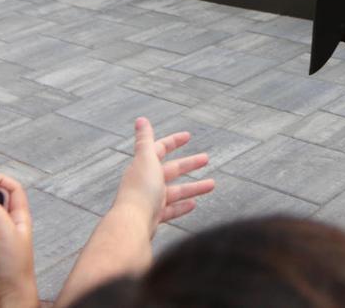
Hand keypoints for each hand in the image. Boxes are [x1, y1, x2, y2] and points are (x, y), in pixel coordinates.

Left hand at [111, 117, 214, 237]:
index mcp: (144, 166)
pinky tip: (194, 204)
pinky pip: (171, 210)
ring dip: (193, 187)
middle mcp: (146, 182)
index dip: (173, 141)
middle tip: (206, 158)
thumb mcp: (146, 160)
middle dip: (189, 164)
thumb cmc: (140, 190)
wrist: (132, 224)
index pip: (159, 149)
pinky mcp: (153, 218)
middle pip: (171, 170)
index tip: (188, 136)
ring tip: (212, 184)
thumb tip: (140, 119)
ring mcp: (150, 201)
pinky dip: (182, 206)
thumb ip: (145, 140)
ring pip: (175, 191)